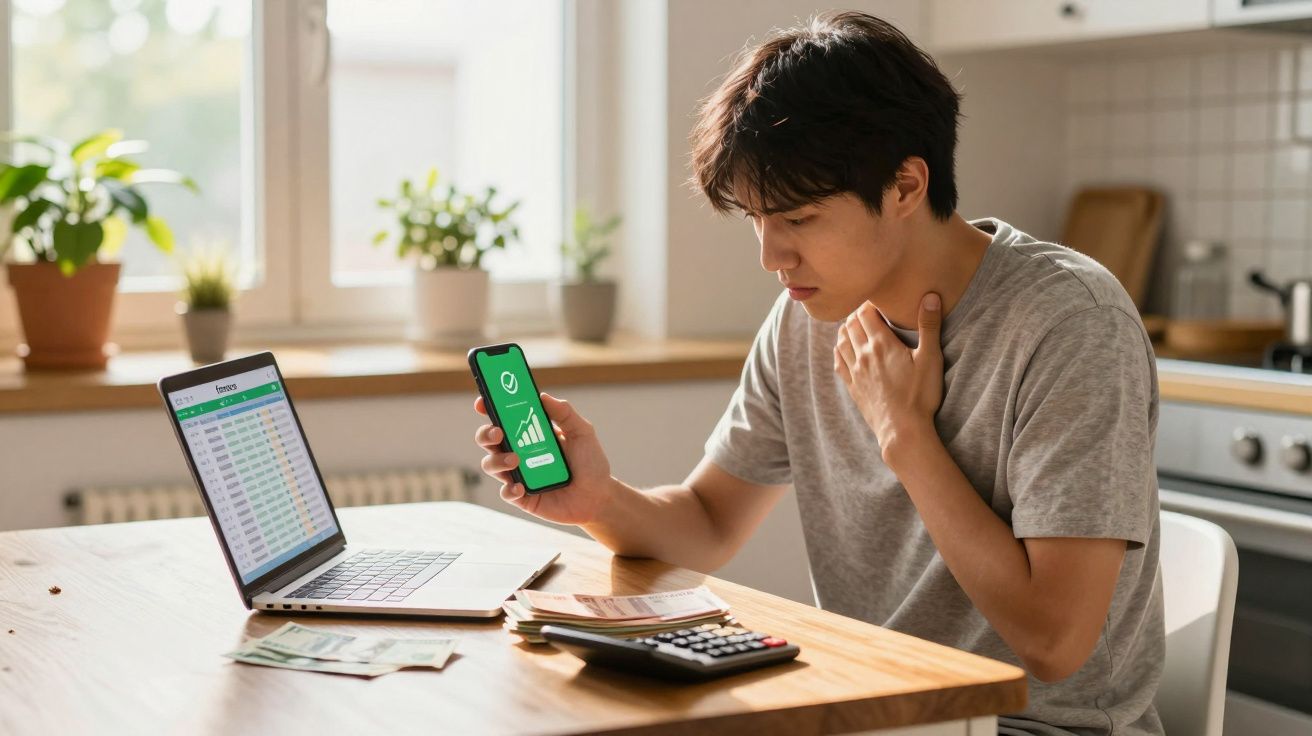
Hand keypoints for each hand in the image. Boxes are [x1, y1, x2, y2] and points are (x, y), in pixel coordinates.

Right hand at [473, 392, 613, 524]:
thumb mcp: (582, 432)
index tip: (483, 401)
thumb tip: (543, 396)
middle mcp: (518, 451)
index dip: (489, 407)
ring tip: (515, 460)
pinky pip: (506, 492)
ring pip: (491, 464)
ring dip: (498, 460)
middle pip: (489, 439)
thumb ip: (565, 413)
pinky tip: (521, 487)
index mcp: (529, 432)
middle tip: (498, 432)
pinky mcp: (522, 497)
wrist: (599, 497)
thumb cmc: (589, 462)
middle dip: (486, 433)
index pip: (503, 417)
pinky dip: (510, 489)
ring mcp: (518, 474)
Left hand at [834, 293, 943, 463]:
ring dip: (846, 329)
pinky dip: (839, 349)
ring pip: (842, 341)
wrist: (902, 431)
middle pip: (851, 324)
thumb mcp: (930, 359)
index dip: (869, 302)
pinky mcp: (852, 387)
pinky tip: (844, 348)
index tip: (877, 299)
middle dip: (857, 312)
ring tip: (854, 324)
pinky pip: (839, 362)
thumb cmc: (919, 396)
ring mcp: (855, 371)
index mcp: (881, 344)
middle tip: (868, 309)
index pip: (865, 312)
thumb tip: (930, 296)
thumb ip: (929, 326)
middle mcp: (863, 354)